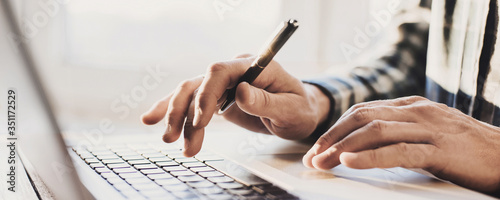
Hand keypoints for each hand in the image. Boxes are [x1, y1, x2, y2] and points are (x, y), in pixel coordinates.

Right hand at [141, 55, 329, 156]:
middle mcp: (234, 71)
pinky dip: (172, 110)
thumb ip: (265, 101)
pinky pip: (191, 101)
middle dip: (185, 112)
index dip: (206, 95)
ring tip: (170, 141)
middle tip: (179, 140)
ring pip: (190, 94)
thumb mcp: (289, 109)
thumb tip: (242, 92)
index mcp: (252, 66)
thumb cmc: (299, 109)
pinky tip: (152, 119)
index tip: (201, 122)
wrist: (299, 112)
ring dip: (177, 118)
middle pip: (198, 83)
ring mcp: (224, 83)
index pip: (220, 71)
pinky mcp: (217, 97)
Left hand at [303, 96, 499, 192]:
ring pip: (375, 131)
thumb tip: (361, 145)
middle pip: (362, 118)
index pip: (362, 111)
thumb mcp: (427, 131)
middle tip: (312, 157)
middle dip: (332, 138)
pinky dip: (370, 157)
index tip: (317, 148)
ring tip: (323, 162)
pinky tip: (350, 163)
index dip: (336, 130)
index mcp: (410, 105)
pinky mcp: (439, 150)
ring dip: (342, 148)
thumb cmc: (464, 148)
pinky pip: (398, 151)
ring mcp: (428, 129)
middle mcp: (416, 111)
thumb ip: (398, 132)